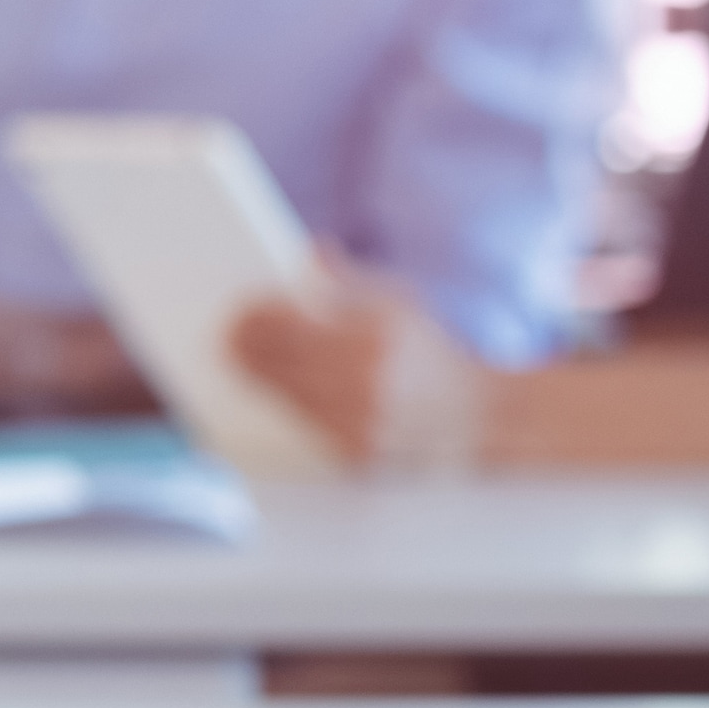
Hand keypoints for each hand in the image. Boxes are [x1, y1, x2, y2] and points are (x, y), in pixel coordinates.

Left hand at [228, 269, 485, 471]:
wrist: (484, 417)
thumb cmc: (434, 352)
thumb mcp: (400, 301)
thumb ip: (348, 278)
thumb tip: (311, 251)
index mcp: (371, 339)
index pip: (280, 327)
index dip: (249, 317)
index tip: (234, 308)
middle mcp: (362, 386)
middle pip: (268, 364)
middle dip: (240, 346)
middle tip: (223, 334)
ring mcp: (357, 426)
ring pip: (278, 395)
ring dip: (258, 376)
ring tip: (241, 357)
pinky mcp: (352, 457)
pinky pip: (299, 424)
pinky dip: (286, 404)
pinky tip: (274, 388)